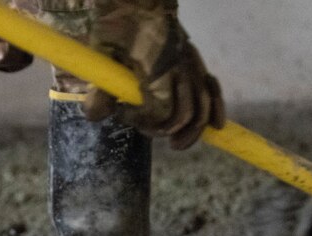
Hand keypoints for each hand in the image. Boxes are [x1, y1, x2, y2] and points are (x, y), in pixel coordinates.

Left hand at [85, 0, 224, 149]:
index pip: (161, 110)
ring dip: (192, 131)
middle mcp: (181, 66)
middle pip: (185, 114)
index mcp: (157, 65)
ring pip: (202, 106)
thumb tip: (94, 117)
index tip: (124, 115)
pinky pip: (212, 89)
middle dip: (165, 130)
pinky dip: (216, 109)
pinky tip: (216, 127)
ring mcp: (192, 64)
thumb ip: (98, 88)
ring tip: (176, 145)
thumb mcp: (101, 53)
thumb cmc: (118, 26)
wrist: (138, 1)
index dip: (144, 121)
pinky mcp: (196, 63)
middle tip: (147, 131)